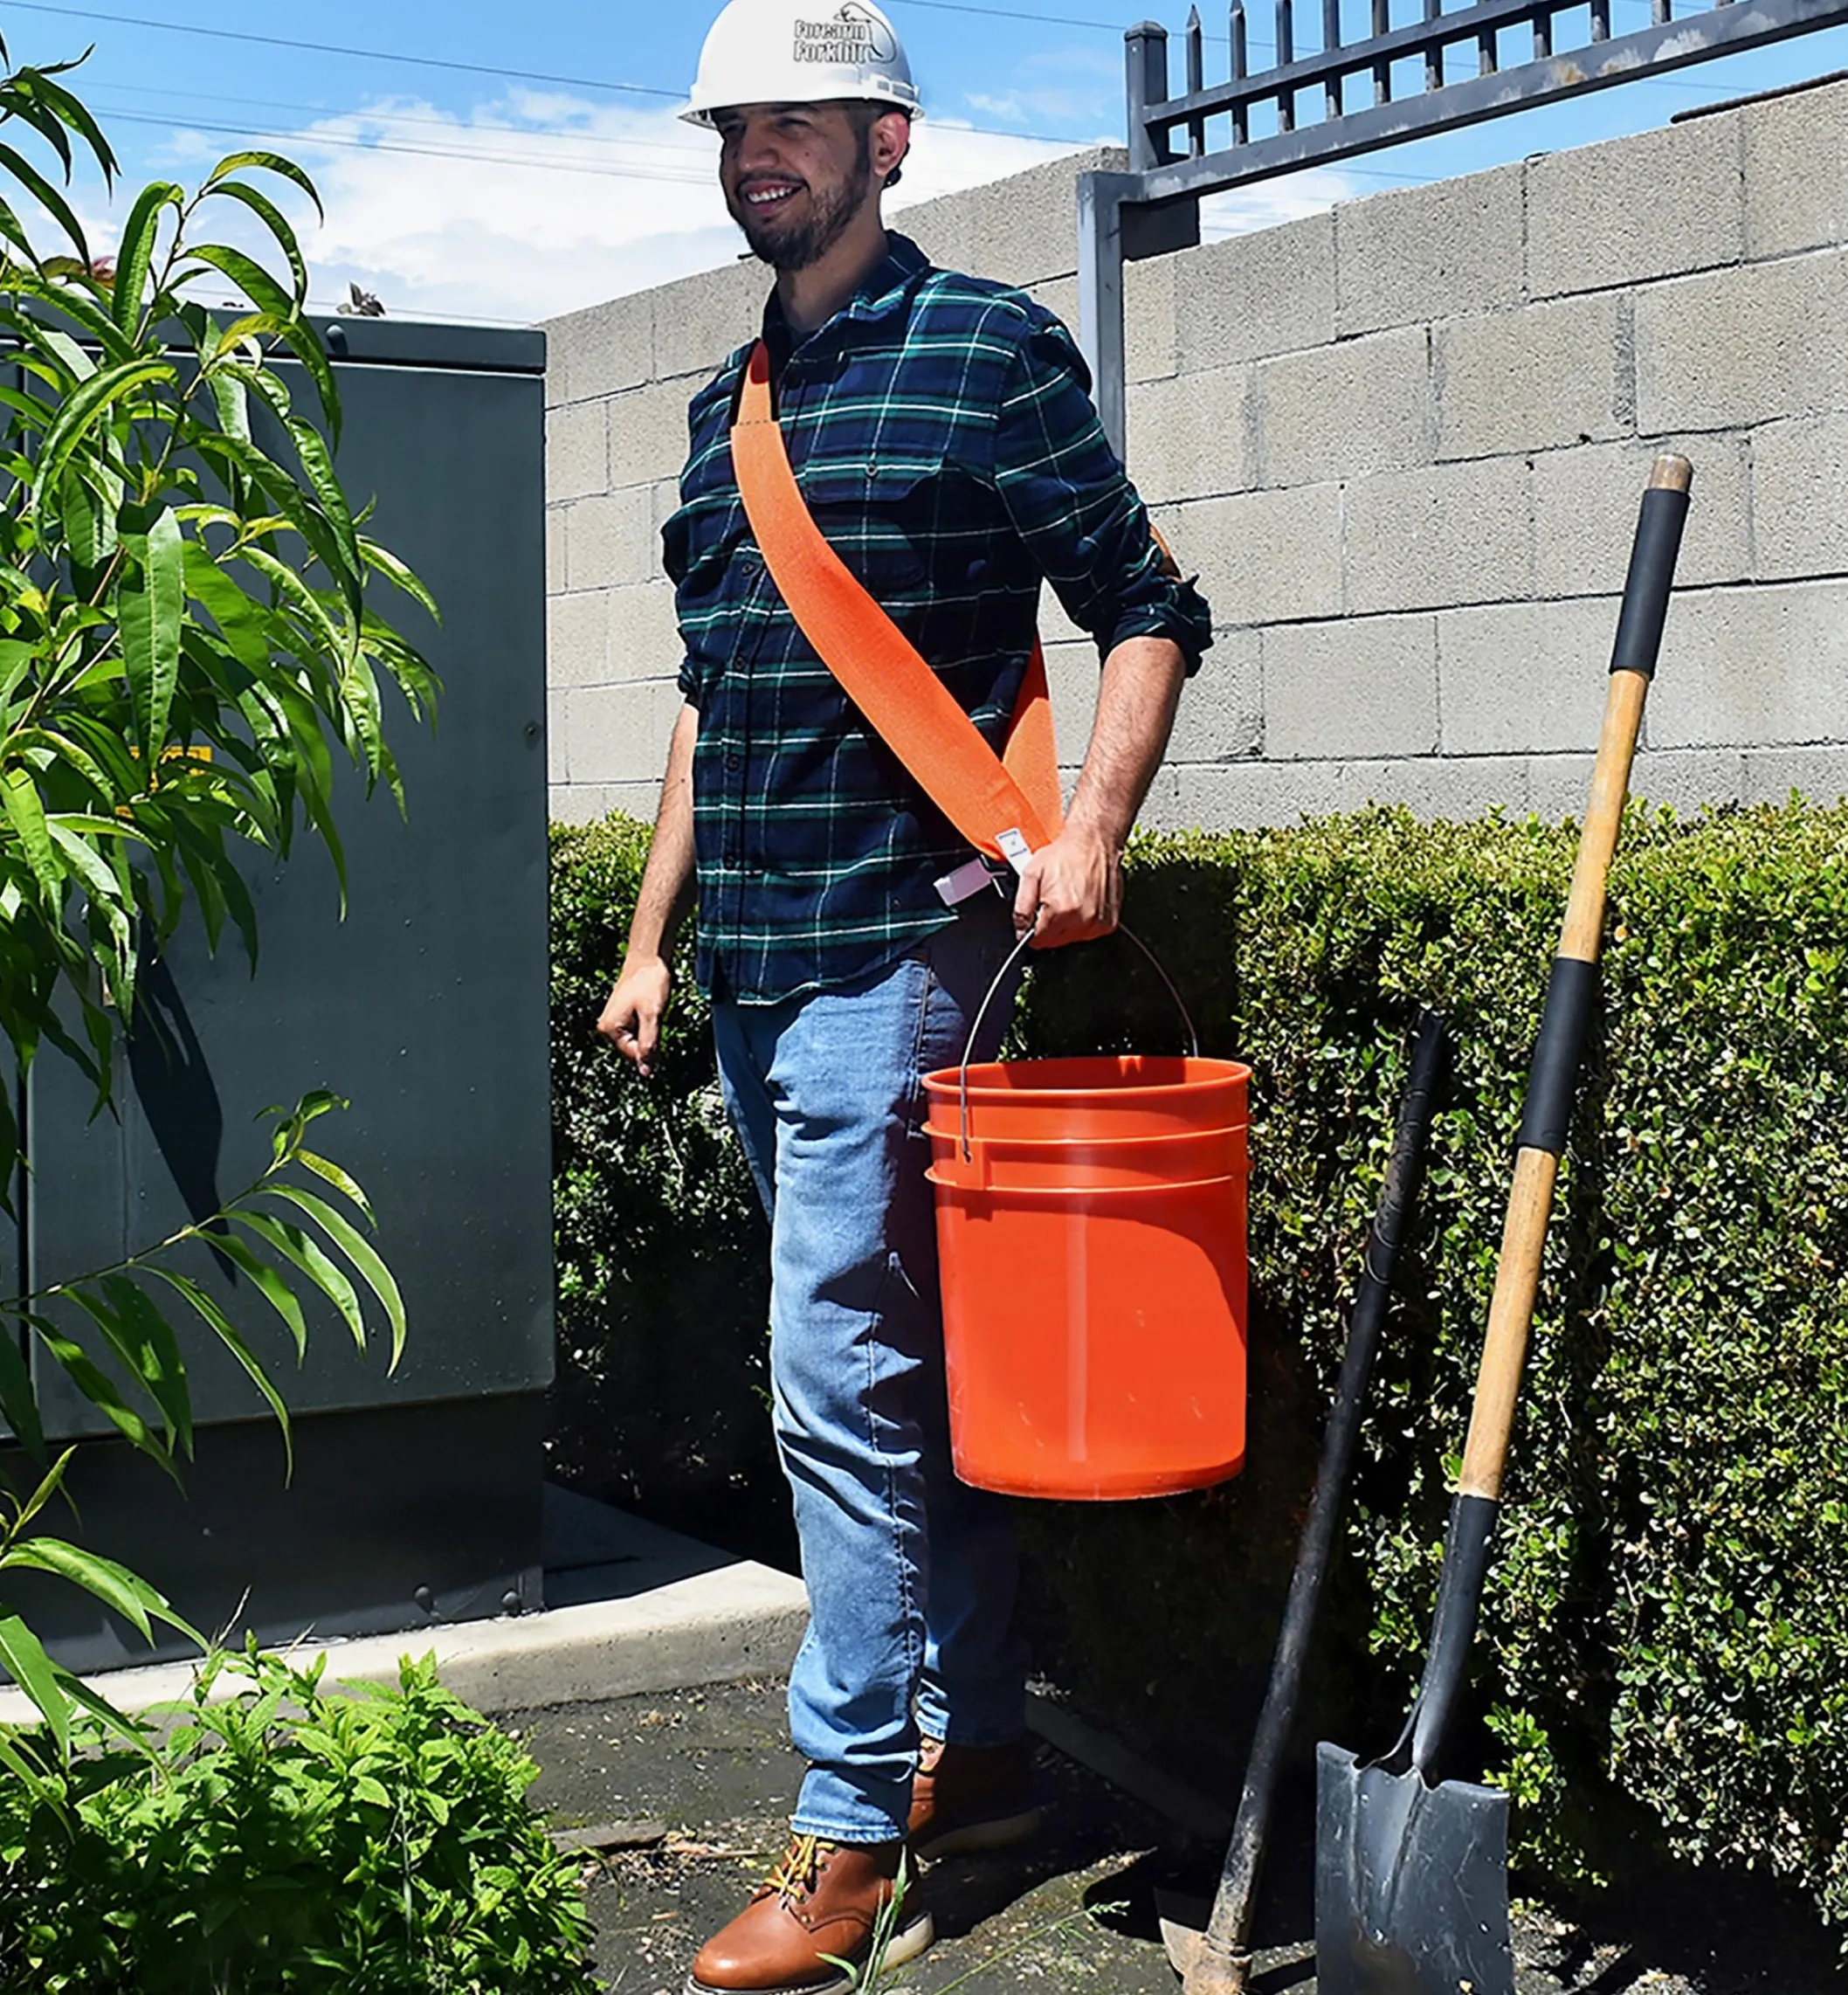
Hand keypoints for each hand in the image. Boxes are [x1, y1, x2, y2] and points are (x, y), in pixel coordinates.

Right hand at [598, 955, 671, 1075]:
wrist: (648, 958)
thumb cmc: (649, 983)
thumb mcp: (652, 1016)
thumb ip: (648, 1045)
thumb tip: (645, 1072)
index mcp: (610, 1029)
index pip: (634, 1055)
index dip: (652, 1050)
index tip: (660, 1030)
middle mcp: (607, 1027)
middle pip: (635, 1049)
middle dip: (650, 1039)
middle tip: (655, 1015)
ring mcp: (613, 1021)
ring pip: (638, 1040)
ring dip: (650, 1031)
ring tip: (652, 1009)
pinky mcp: (621, 1016)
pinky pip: (637, 1030)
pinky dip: (648, 1024)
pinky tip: (651, 1009)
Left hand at [1012, 823, 1120, 949]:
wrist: (1094, 842)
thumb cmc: (1064, 854)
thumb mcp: (1031, 874)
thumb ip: (1021, 906)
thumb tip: (1020, 929)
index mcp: (1060, 910)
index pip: (1038, 940)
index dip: (1032, 930)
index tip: (1035, 919)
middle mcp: (1082, 920)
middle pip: (1055, 942)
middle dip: (1048, 928)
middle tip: (1051, 904)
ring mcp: (1098, 923)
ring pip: (1072, 939)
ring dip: (1066, 927)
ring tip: (1067, 901)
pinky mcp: (1108, 923)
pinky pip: (1089, 933)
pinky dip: (1083, 924)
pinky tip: (1081, 904)